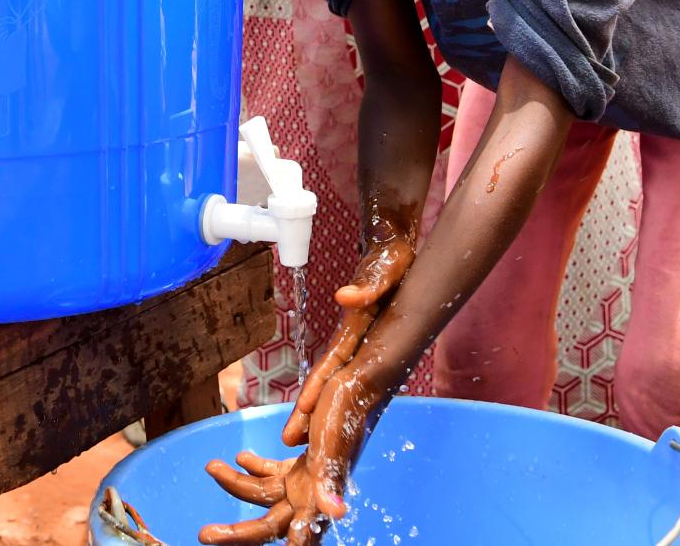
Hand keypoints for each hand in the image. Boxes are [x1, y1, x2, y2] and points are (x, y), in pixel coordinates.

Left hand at [199, 368, 384, 544]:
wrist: (356, 384)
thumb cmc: (346, 414)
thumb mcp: (334, 447)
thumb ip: (330, 480)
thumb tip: (336, 513)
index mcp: (320, 498)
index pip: (295, 536)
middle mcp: (310, 496)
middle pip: (267, 524)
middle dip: (236, 531)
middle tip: (205, 534)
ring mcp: (304, 480)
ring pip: (263, 494)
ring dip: (235, 483)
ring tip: (211, 467)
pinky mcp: (301, 464)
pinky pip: (271, 474)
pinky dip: (253, 467)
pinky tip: (240, 457)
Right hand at [281, 233, 413, 446]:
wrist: (390, 242)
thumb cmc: (391, 256)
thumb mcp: (386, 269)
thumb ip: (367, 286)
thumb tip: (344, 298)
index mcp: (354, 322)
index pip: (332, 359)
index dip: (318, 385)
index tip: (304, 409)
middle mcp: (349, 333)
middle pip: (325, 374)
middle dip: (306, 406)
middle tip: (289, 437)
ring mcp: (354, 336)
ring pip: (332, 375)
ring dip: (317, 403)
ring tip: (302, 434)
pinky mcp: (363, 335)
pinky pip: (346, 368)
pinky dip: (335, 389)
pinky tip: (332, 408)